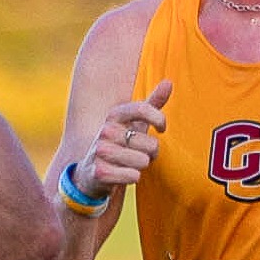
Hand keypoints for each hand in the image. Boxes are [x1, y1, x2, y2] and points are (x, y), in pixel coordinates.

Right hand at [74, 81, 171, 198]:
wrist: (91, 173)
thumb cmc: (120, 145)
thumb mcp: (134, 123)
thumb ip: (152, 104)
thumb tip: (169, 81)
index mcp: (114, 115)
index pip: (142, 108)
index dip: (158, 119)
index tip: (161, 128)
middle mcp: (105, 130)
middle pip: (150, 143)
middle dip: (151, 154)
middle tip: (139, 154)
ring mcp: (100, 151)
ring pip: (143, 161)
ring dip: (141, 166)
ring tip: (129, 165)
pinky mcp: (99, 172)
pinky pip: (133, 176)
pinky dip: (133, 178)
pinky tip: (122, 175)